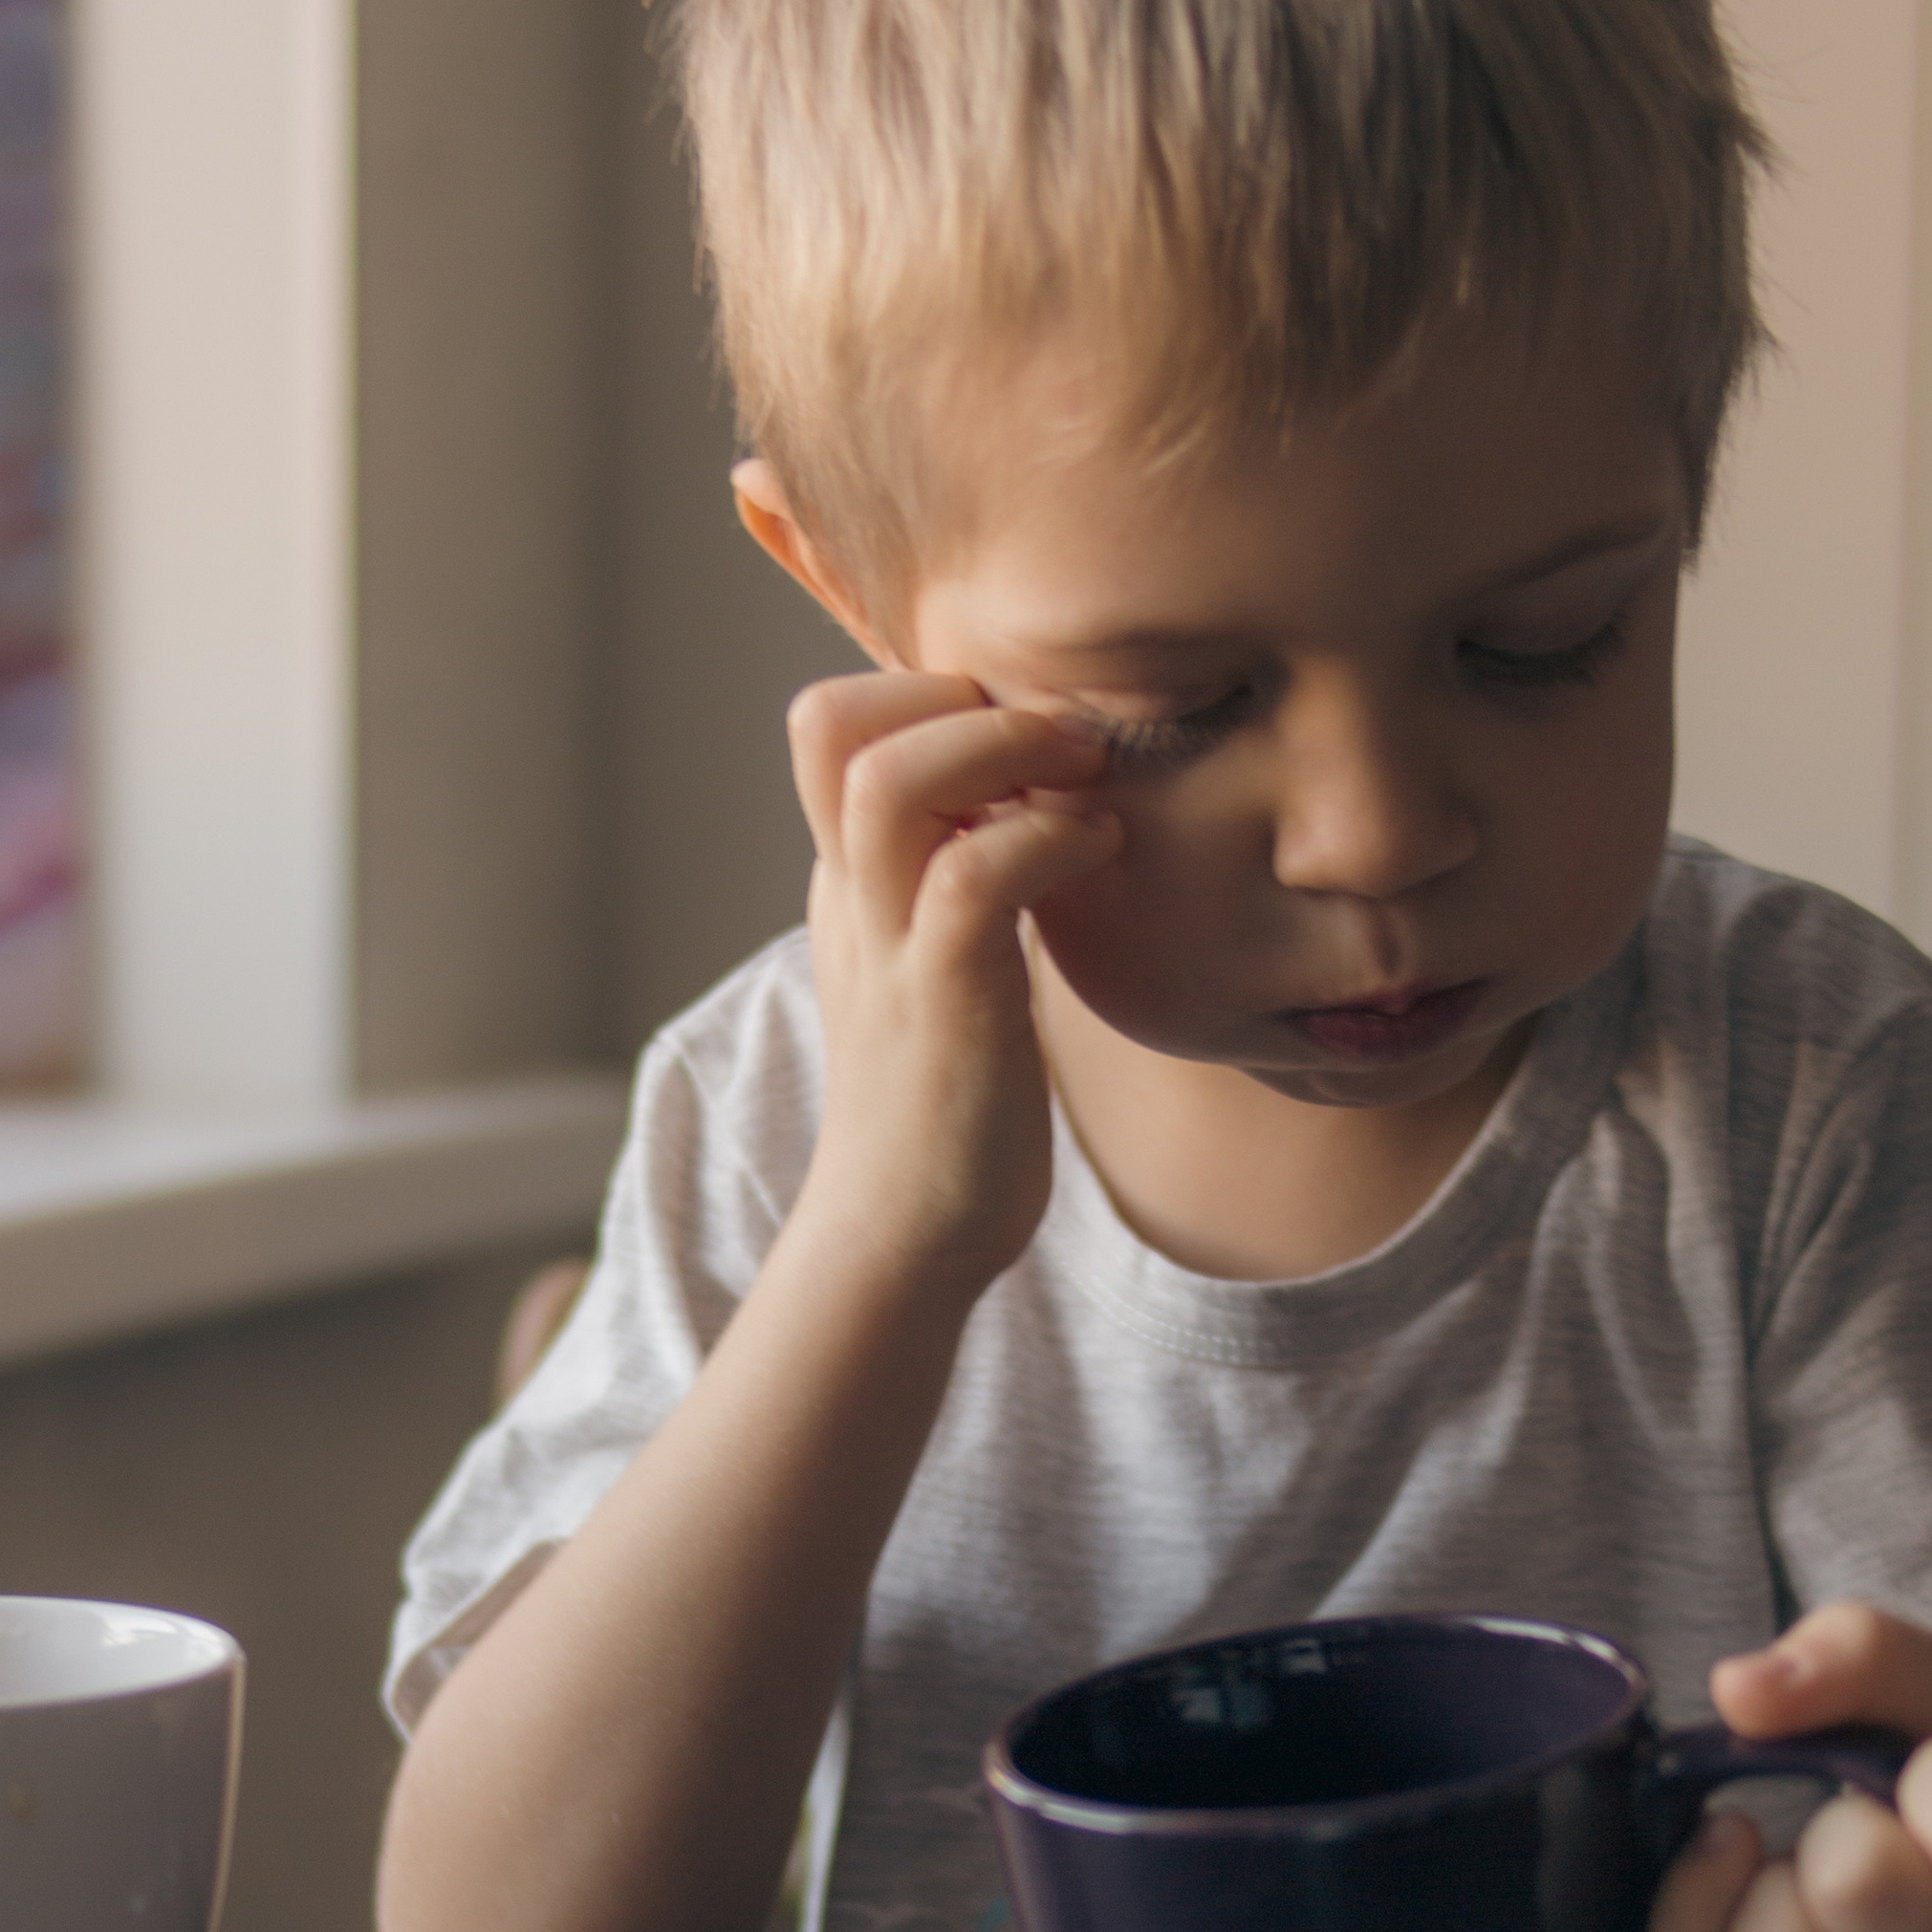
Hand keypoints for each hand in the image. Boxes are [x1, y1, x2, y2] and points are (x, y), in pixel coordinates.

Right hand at [784, 669, 1118, 1291]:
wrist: (905, 1238)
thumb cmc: (947, 1110)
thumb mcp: (945, 964)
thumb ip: (964, 882)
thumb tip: (1046, 810)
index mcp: (849, 882)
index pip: (833, 722)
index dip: (927, 693)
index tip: (1024, 737)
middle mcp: (852, 898)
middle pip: (830, 720)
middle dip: (956, 694)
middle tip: (1060, 739)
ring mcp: (888, 947)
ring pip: (891, 781)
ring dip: (1004, 749)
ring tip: (1083, 779)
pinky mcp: (942, 1001)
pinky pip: (975, 873)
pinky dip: (1049, 838)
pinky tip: (1100, 854)